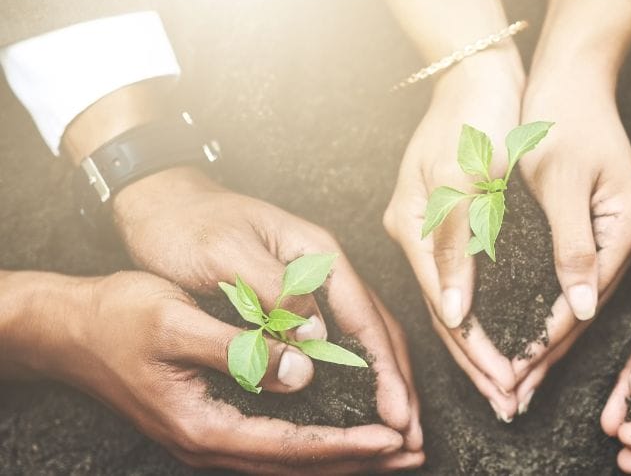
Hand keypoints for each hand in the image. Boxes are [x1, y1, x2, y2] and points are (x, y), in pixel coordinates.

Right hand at [0, 271, 422, 473]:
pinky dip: (316, 444)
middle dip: (360, 460)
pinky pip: (275, 446)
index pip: (294, 446)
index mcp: (204, 426)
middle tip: (413, 451)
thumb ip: (239, 349)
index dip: (349, 443)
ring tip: (391, 451)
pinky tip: (340, 436)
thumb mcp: (175, 322)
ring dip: (343, 456)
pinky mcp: (211, 425)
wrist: (68, 330)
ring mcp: (210, 439)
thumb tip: (302, 372)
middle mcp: (211, 443)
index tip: (394, 437)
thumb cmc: (117, 319)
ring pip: (291, 460)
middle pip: (300, 465)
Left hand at [111, 170, 418, 444]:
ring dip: (383, 382)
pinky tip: (357, 398)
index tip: (396, 412)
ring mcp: (313, 284)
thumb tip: (318, 339)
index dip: (384, 369)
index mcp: (318, 254)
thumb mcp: (226, 254)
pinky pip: (338, 339)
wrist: (161, 204)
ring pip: (363, 338)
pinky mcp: (294, 299)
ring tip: (397, 424)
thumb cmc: (188, 225)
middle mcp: (325, 270)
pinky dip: (354, 373)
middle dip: (397, 383)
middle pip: (376, 330)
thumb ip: (274, 291)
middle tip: (410, 434)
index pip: (364, 318)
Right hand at [383, 54, 526, 418]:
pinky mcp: (452, 222)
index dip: (474, 350)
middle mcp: (416, 234)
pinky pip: (465, 282)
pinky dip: (482, 314)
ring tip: (506, 384)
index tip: (504, 384)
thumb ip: (454, 245)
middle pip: (445, 315)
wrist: (481, 72)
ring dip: (479, 346)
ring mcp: (431, 229)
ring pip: (455, 304)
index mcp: (411, 227)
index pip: (444, 308)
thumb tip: (453, 312)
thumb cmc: (475, 116)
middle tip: (508, 401)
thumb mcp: (463, 176)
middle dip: (476, 362)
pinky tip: (497, 335)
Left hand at [512, 66, 630, 405]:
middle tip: (513, 395)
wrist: (572, 78)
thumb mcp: (560, 182)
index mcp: (628, 227)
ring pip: (580, 300)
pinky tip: (531, 332)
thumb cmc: (562, 119)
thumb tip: (583, 309)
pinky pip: (574, 280)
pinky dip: (550, 308)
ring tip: (519, 379)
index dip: (547, 335)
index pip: (584, 297)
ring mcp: (618, 234)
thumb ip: (572, 247)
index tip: (515, 370)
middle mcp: (630, 237)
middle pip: (587, 309)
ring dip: (548, 338)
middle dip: (547, 352)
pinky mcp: (600, 228)